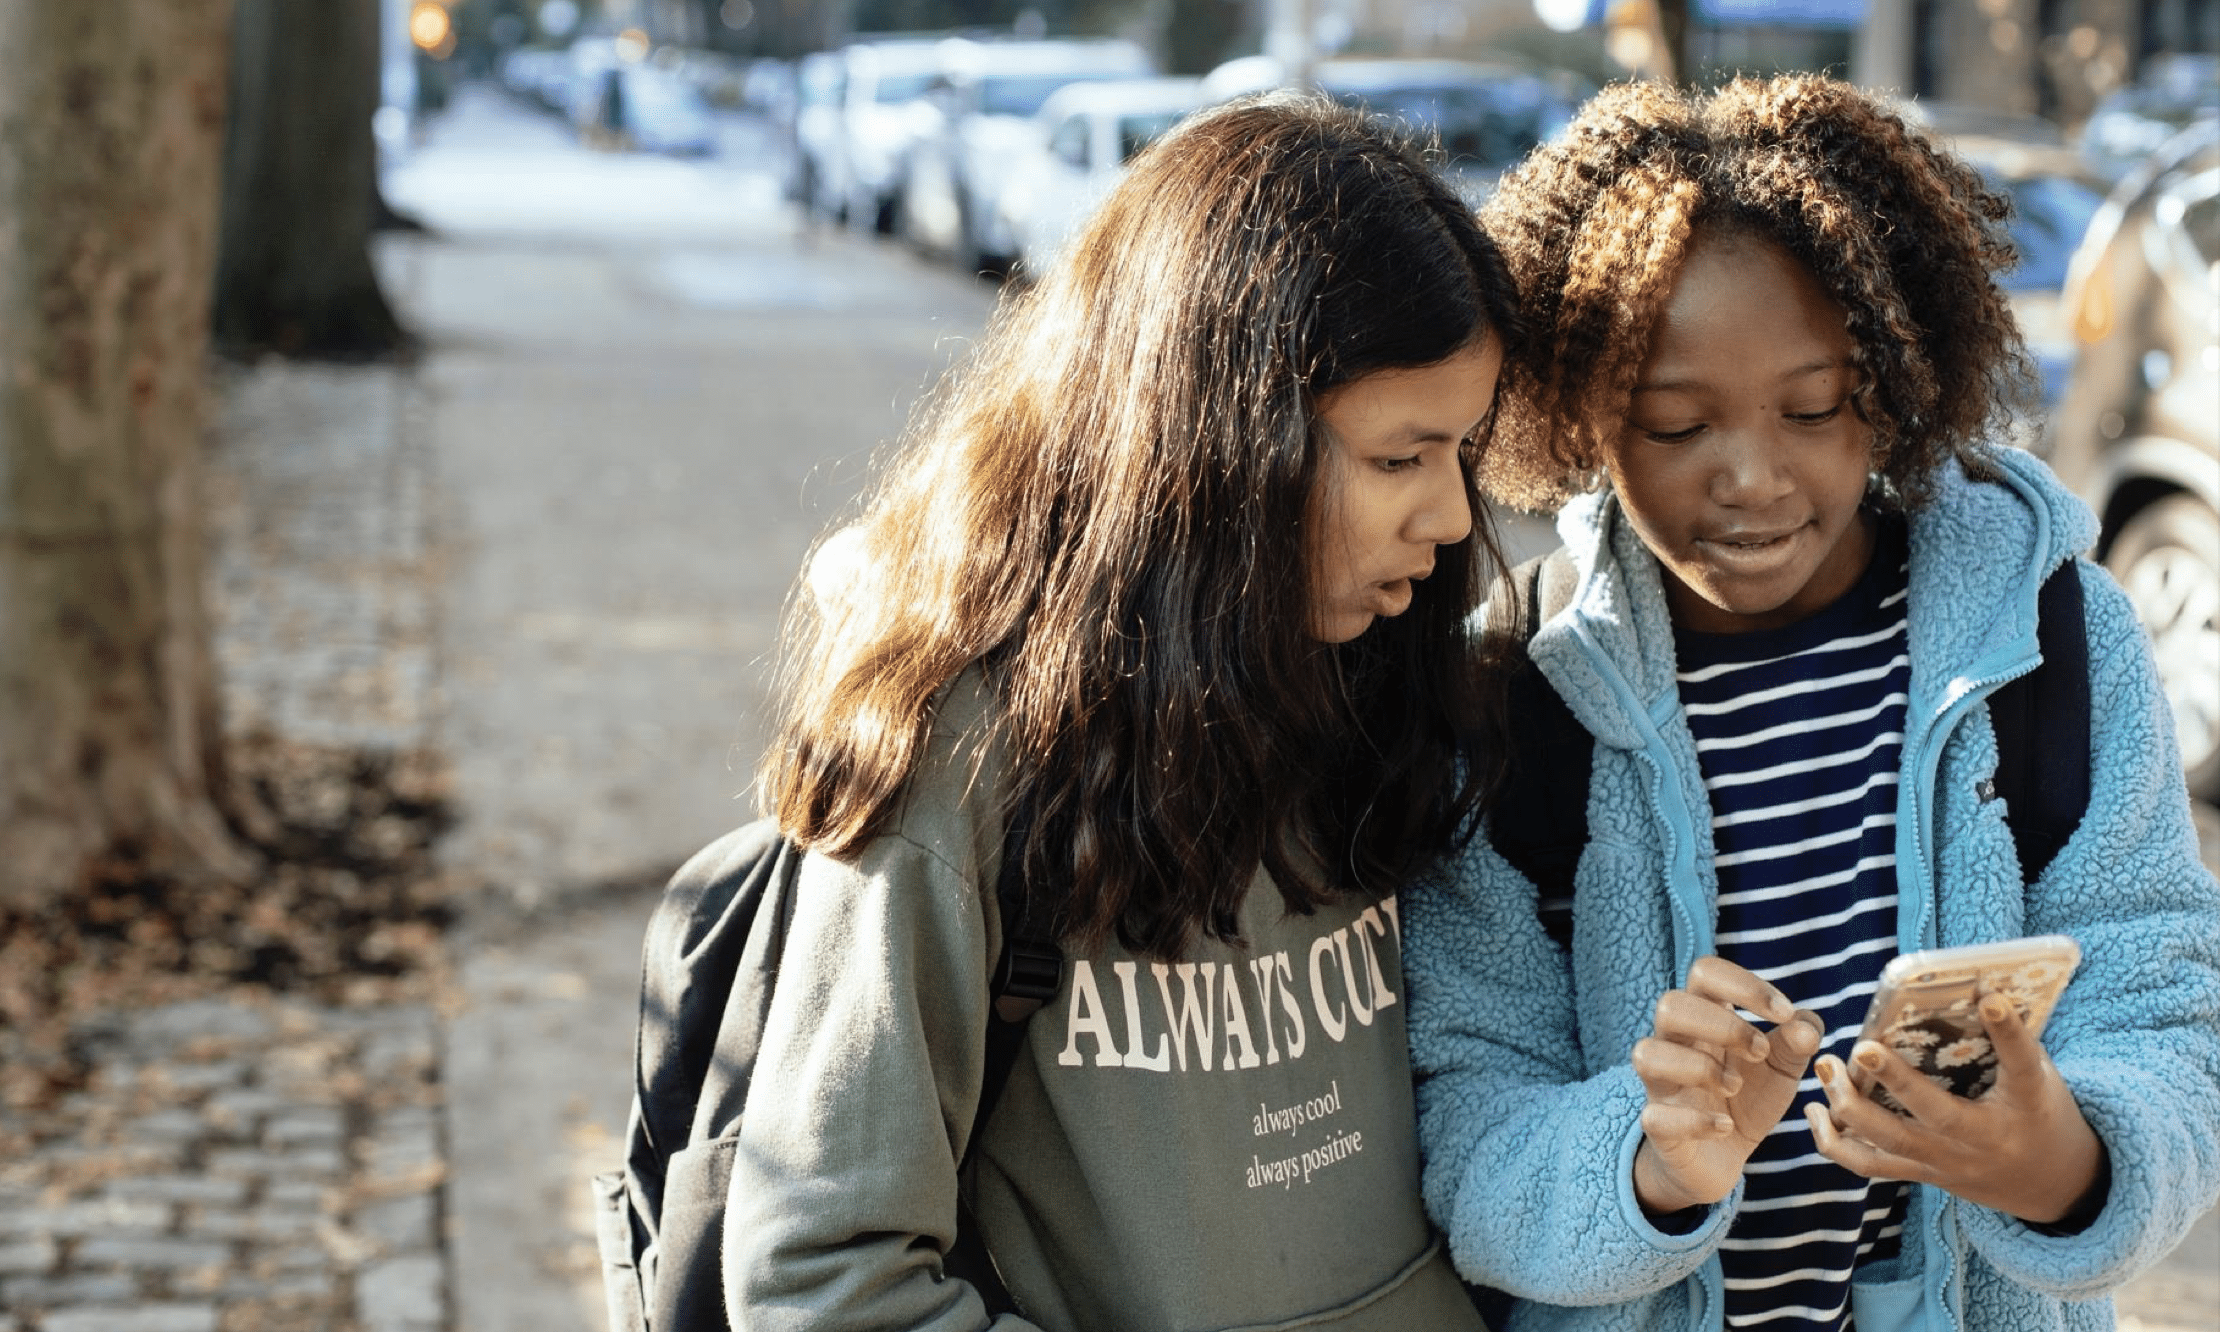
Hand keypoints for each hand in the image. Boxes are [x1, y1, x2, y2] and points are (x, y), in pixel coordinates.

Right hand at [1630, 956, 1825, 1213]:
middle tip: (1759, 1052)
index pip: (1705, 973)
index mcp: (1704, 1018)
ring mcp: (1660, 1084)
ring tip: (1734, 1088)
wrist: (1722, 1158)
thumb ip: (1797, 1043)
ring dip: (1698, 1067)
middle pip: (1670, 1004)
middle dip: (1722, 1025)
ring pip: (1647, 1053)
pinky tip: (1724, 1126)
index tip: (1783, 1013)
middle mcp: (1674, 1043)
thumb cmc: (1747, 1100)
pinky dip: (1694, 1121)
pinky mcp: (1656, 1126)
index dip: (1743, 984)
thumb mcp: (1781, 1070)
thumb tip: (1805, 1023)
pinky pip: (1655, 1116)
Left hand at [1804, 991, 2104, 1225]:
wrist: (2050, 1184)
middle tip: (1863, 1047)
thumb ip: (2007, 1043)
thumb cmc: (2037, 1112)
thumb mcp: (2039, 1077)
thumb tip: (1971, 985)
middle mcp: (1983, 1140)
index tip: (1990, 997)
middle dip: (1897, 1081)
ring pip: (1891, 1143)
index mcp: (2026, 1105)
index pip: (2021, 1064)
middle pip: (1936, 1114)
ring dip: (1850, 1107)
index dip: (2008, 1032)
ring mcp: (1949, 1163)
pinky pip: (1870, 1165)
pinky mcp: (1923, 1175)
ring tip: (1826, 1069)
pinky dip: (1835, 1142)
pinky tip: (1815, 1112)